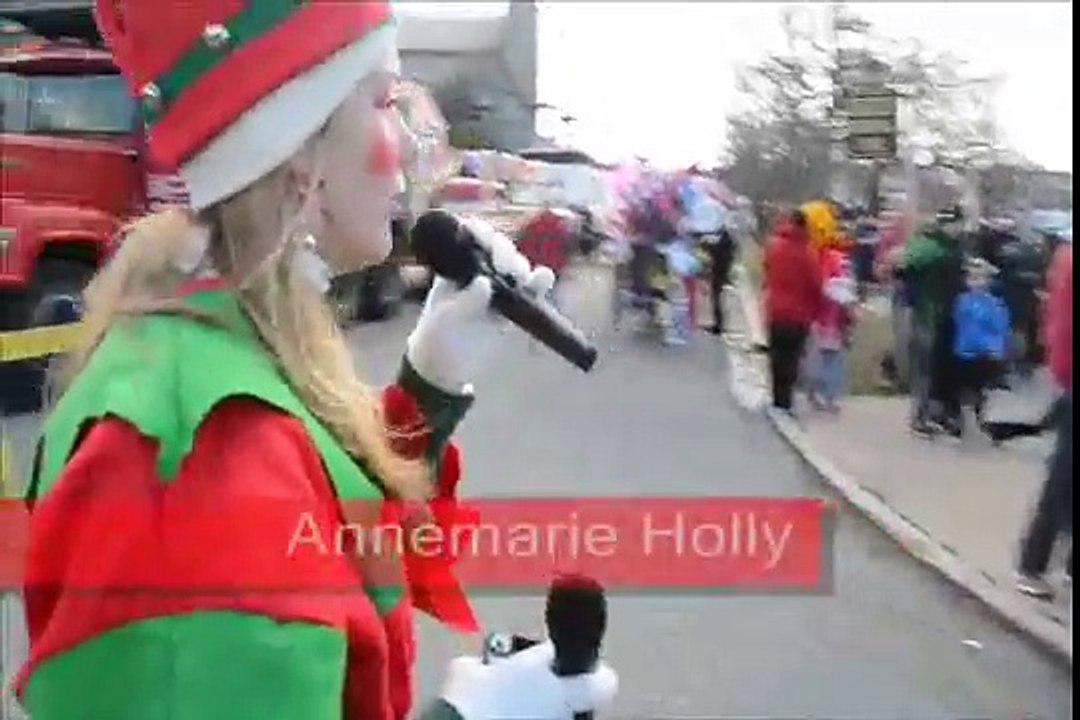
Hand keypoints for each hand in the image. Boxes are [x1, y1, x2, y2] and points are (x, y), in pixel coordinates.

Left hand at [405, 217, 555, 394]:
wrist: (445, 368)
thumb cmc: (436, 338)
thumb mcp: (444, 320)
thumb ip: (464, 302)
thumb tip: (485, 282)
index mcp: (455, 268)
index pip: (471, 239)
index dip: (482, 234)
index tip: (487, 243)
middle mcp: (478, 272)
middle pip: (498, 250)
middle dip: (505, 253)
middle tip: (505, 268)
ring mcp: (497, 289)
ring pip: (516, 268)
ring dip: (522, 267)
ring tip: (522, 279)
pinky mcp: (512, 308)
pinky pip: (530, 291)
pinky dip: (539, 283)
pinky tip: (543, 279)